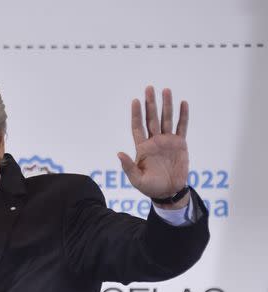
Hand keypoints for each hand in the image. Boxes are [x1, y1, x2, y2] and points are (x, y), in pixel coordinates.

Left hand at [118, 86, 189, 207]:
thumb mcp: (136, 179)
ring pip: (167, 119)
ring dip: (167, 105)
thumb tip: (119, 154)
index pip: (138, 127)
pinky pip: (181, 127)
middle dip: (150, 104)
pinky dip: (182, 116)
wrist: (168, 191)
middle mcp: (154, 141)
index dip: (136, 114)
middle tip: (149, 88)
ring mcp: (167, 141)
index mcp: (142, 147)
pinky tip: (183, 103)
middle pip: (152, 118)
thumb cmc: (150, 187)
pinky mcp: (180, 144)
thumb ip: (128, 166)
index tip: (135, 100)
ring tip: (166, 90)